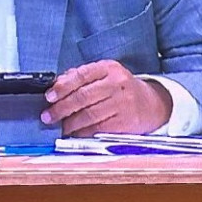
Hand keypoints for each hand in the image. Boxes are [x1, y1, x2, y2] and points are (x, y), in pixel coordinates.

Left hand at [40, 60, 172, 135]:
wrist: (152, 104)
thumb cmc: (122, 88)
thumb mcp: (105, 75)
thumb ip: (81, 76)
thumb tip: (57, 84)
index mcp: (109, 68)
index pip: (81, 75)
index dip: (63, 87)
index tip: (49, 96)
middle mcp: (117, 84)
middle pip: (83, 96)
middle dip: (61, 108)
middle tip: (48, 116)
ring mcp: (123, 103)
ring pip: (89, 115)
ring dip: (70, 123)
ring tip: (60, 126)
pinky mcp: (126, 122)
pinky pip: (99, 128)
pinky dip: (83, 132)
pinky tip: (75, 133)